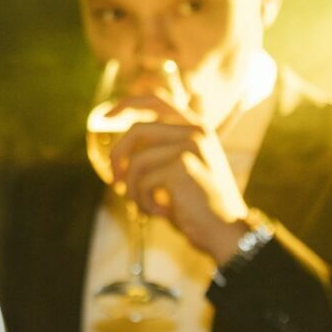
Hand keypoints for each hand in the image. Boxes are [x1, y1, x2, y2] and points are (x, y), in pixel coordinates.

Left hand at [108, 92, 251, 262]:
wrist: (224, 231)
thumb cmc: (196, 204)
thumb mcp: (179, 170)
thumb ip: (158, 152)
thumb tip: (119, 149)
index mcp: (196, 126)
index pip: (156, 99)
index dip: (127, 103)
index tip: (106, 115)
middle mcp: (195, 130)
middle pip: (137, 129)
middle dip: (118, 156)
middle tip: (115, 182)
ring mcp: (190, 145)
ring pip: (136, 161)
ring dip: (133, 189)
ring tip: (146, 206)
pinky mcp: (181, 165)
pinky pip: (142, 181)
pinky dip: (143, 201)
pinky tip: (161, 211)